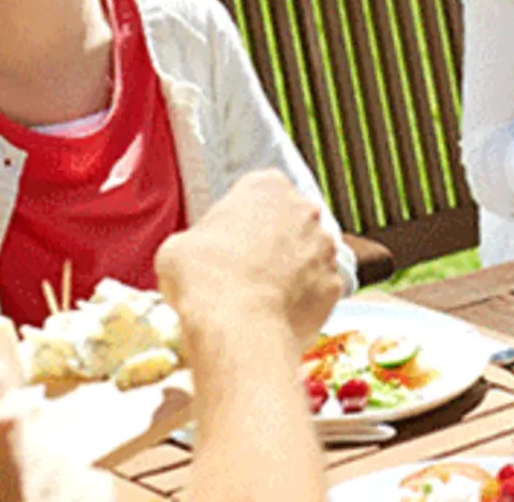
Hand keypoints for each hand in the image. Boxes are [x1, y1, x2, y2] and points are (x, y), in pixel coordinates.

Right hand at [155, 170, 344, 348]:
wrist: (240, 325)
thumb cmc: (203, 277)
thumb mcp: (178, 246)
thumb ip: (202, 236)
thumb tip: (206, 250)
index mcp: (267, 187)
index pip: (259, 191)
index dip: (242, 216)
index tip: (228, 238)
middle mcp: (307, 210)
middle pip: (289, 221)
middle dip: (272, 240)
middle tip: (244, 268)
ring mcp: (327, 247)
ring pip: (308, 253)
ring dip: (291, 267)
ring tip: (260, 294)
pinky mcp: (335, 282)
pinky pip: (317, 286)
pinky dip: (302, 297)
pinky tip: (278, 312)